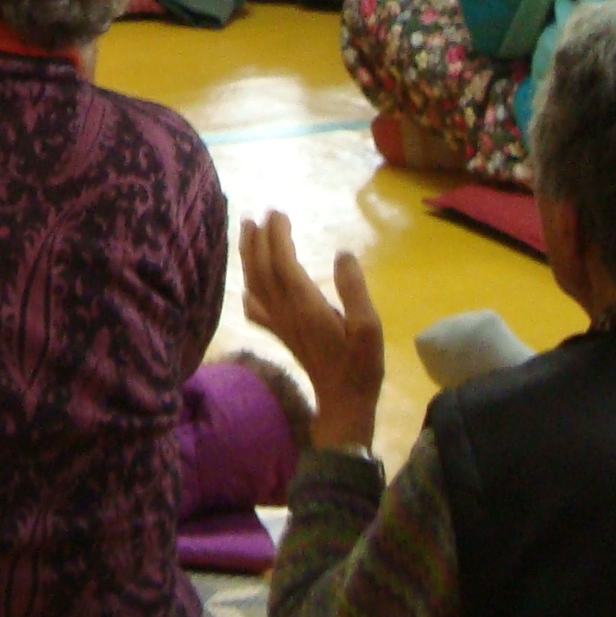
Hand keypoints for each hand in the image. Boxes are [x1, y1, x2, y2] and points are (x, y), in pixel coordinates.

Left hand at [240, 211, 383, 452]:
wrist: (343, 403)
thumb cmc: (360, 366)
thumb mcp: (369, 327)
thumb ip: (354, 290)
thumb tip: (343, 254)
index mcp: (305, 305)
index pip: (282, 262)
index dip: (276, 236)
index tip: (277, 213)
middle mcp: (285, 311)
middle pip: (262, 269)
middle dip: (258, 239)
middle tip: (258, 215)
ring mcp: (279, 324)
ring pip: (255, 284)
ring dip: (248, 256)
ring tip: (246, 233)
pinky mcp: (281, 334)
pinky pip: (255, 308)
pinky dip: (249, 290)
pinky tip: (248, 286)